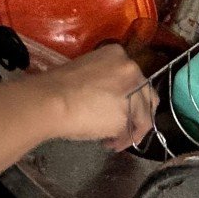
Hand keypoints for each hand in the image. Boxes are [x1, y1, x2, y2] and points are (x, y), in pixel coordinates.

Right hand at [35, 44, 156, 150]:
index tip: (119, 107)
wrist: (51, 100)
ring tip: (113, 141)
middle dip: (138, 114)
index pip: (134, 77)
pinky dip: (123, 139)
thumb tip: (107, 98)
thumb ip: (104, 79)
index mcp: (118, 53)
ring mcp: (133, 91)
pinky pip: (132, 131)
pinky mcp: (129, 114)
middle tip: (127, 127)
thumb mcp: (86, 70)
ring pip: (143, 116)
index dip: (129, 95)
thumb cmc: (58, 86)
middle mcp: (131, 69)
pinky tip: (109, 143)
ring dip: (130, 131)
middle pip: (147, 95)